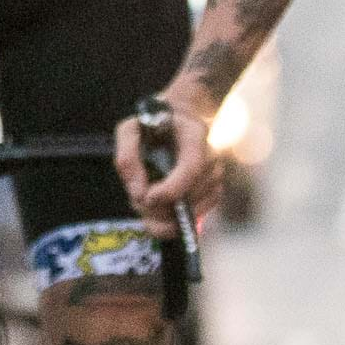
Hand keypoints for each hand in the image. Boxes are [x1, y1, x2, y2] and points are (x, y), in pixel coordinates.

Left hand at [114, 87, 222, 237]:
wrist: (172, 124)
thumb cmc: (149, 126)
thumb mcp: (129, 131)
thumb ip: (127, 158)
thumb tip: (139, 194)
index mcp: (194, 134)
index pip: (192, 167)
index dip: (171, 189)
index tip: (149, 197)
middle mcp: (211, 157)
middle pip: (190, 195)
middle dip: (160, 207)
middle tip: (137, 201)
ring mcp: (216, 177)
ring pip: (192, 211)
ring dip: (164, 216)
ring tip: (144, 200)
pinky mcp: (214, 193)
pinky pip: (195, 218)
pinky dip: (173, 221)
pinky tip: (157, 207)